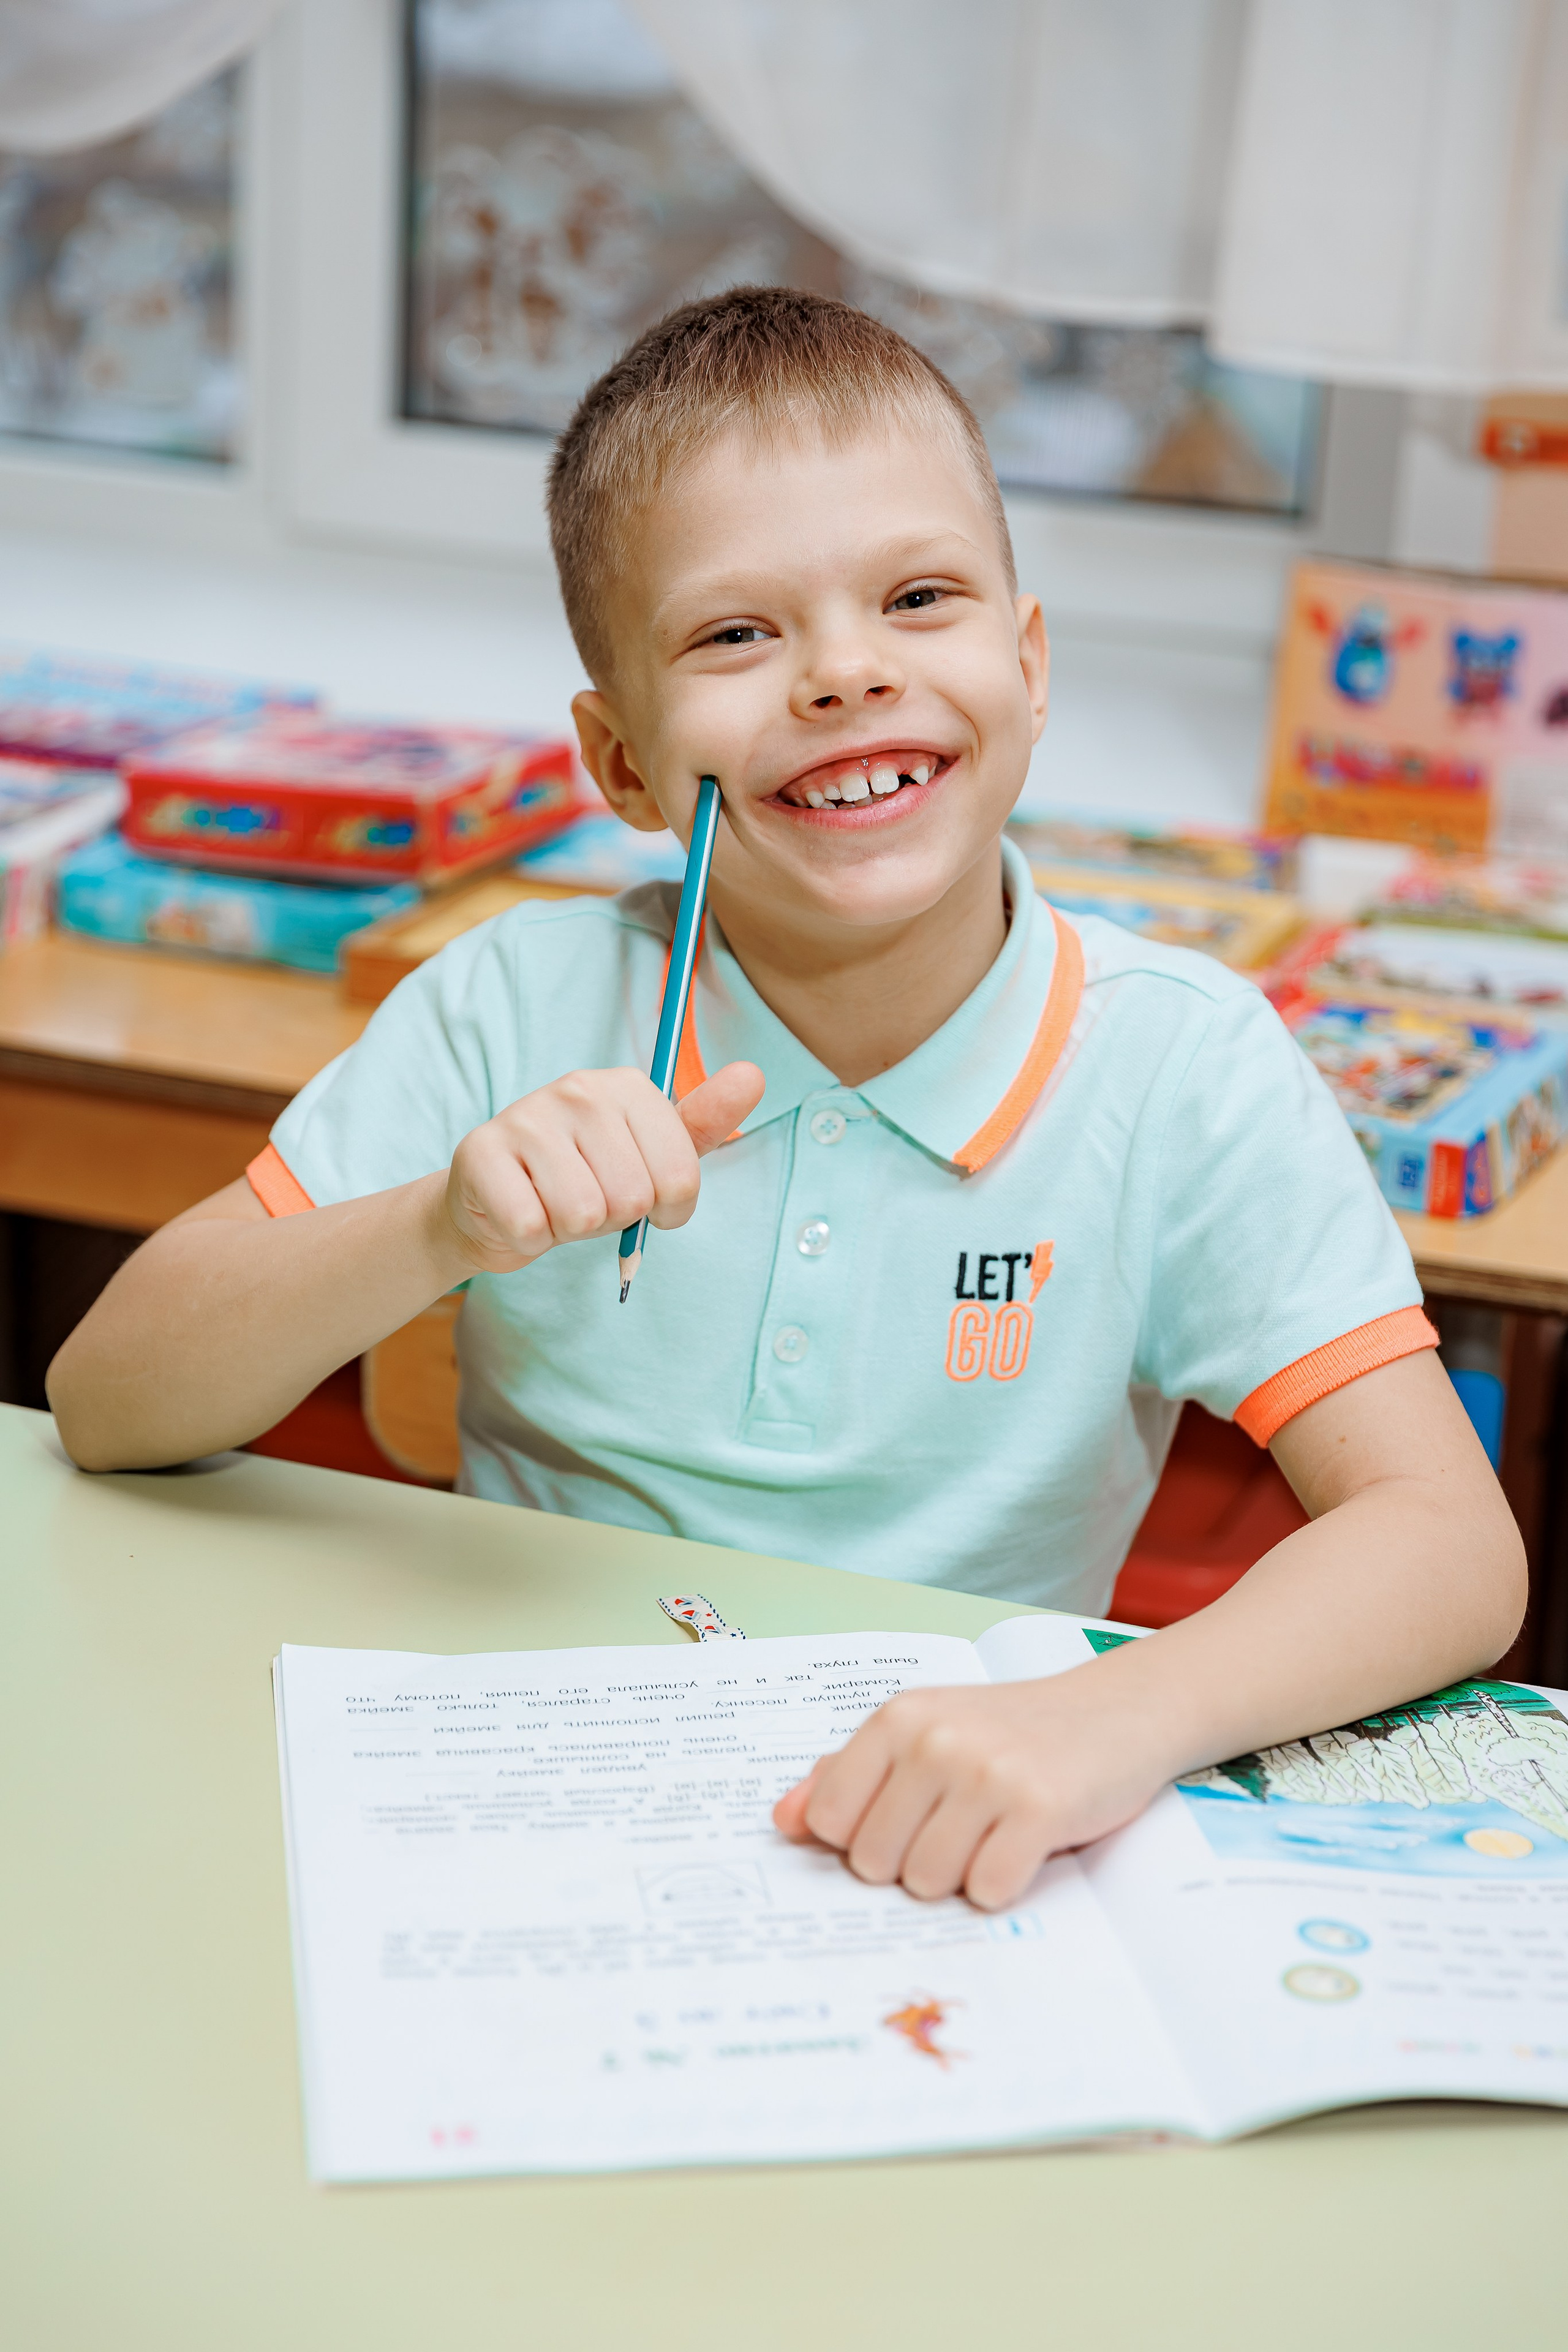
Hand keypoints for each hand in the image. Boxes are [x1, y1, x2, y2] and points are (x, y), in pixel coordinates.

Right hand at [442, 1060, 763, 1274]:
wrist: (495, 1202)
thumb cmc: (585, 1178)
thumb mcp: (651, 1152)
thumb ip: (702, 1122)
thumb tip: (754, 1074)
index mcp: (628, 1087)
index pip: (679, 1176)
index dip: (668, 1209)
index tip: (647, 1202)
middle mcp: (578, 1090)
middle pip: (631, 1197)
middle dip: (613, 1218)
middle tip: (588, 1200)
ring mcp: (526, 1117)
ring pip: (582, 1214)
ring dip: (571, 1230)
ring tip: (555, 1205)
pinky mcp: (480, 1154)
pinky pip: (532, 1227)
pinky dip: (531, 1238)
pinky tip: (522, 1211)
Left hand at [773, 1670, 1176, 1909]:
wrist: (1114, 1714)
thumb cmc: (1009, 1732)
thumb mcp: (923, 1735)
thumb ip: (849, 1775)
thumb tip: (784, 1821)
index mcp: (898, 1719)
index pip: (830, 1821)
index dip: (862, 1839)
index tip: (904, 1821)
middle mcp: (935, 1740)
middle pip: (875, 1863)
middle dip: (913, 1863)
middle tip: (959, 1827)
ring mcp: (987, 1772)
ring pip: (928, 1883)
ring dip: (960, 1877)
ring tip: (991, 1834)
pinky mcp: (1038, 1808)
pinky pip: (987, 1891)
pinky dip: (1004, 1885)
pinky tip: (1023, 1847)